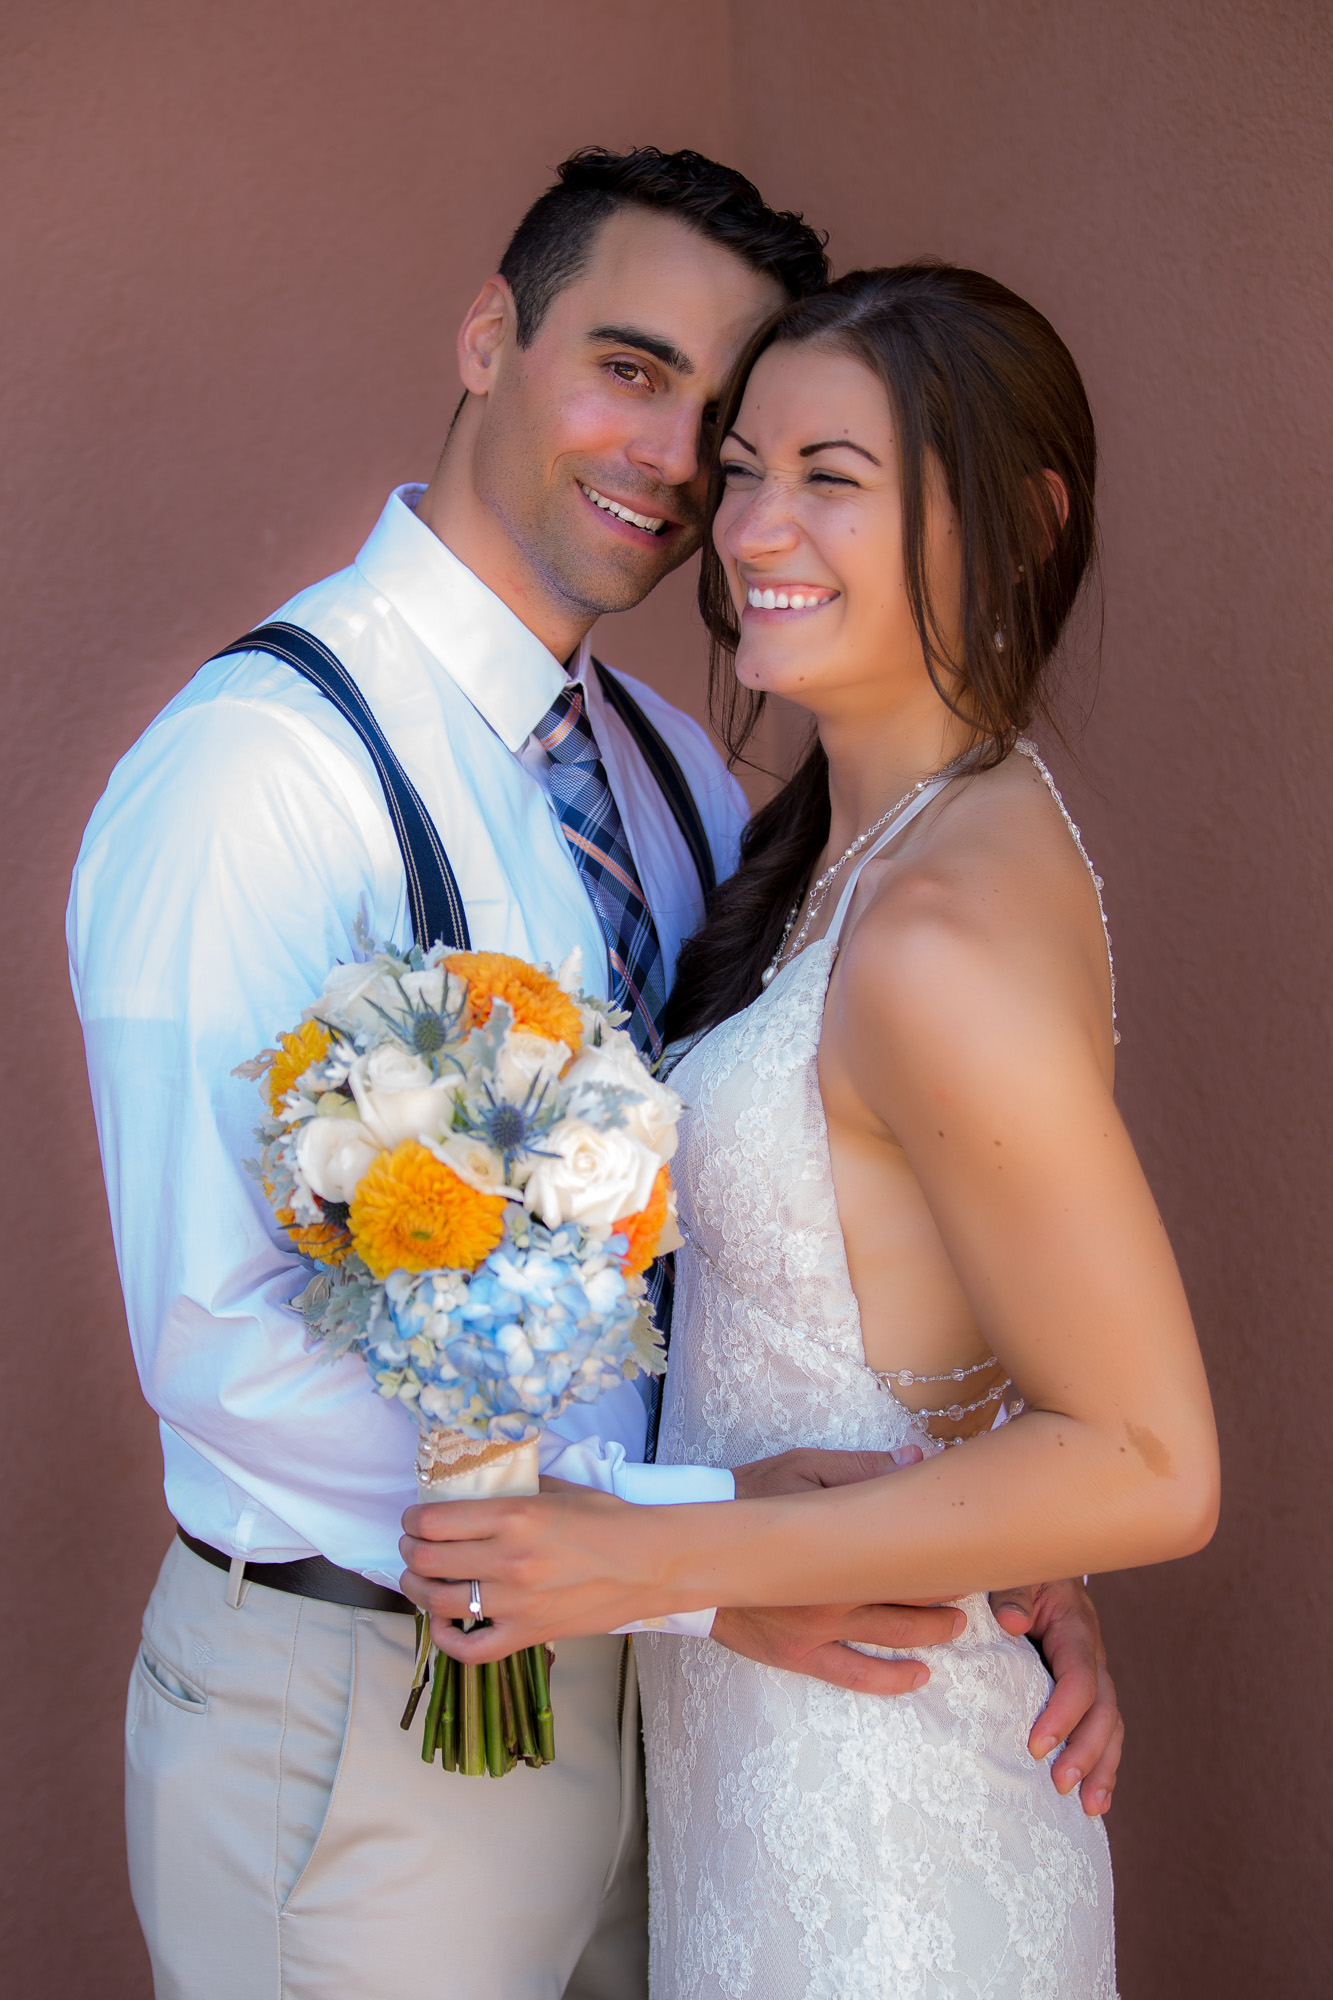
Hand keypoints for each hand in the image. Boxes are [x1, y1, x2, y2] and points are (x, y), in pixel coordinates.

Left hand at [400, 1483, 669, 1659]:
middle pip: (427, 1561)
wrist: (650, 1563)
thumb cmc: (609, 1519)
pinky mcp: (529, 1634)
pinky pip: (471, 1649)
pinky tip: (443, 1622)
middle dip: (409, 1551)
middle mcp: (509, 1559)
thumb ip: (513, 1488)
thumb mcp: (557, 1488)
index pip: (434, 1522)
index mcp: (514, 1516)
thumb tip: (475, 1488)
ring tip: (419, 1579)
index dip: (412, 1520)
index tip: (414, 1518)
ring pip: (439, 1603)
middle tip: (412, 1545)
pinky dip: (446, 1639)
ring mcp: (517, 1602)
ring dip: (417, 1590)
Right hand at [722, 1445, 964, 1692]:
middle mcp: (837, 1589)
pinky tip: (919, 1676)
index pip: (910, 1550)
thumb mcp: (802, 1468)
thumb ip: (860, 1469)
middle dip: (949, 1590)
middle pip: (911, 1593)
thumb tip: (915, 1460)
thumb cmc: (748, 1498)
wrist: (690, 1548)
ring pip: (894, 1635)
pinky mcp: (798, 1654)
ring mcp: (818, 1627)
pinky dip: (890, 1679)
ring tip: (958, 1625)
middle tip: (973, 1582)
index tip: (969, 1543)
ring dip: (933, 1631)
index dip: (944, 1549)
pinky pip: (853, 1675)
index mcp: (841, 1542)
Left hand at [989, 1578, 1122, 1816]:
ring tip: (1089, 1806)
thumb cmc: (1023, 1571)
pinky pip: (1103, 1728)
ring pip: (1111, 1725)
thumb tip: (1012, 1623)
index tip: (1036, 1745)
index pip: (1079, 1678)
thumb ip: (1013, 1594)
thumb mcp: (1017, 1573)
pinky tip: (1096, 1798)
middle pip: (1104, 1710)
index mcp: (1075, 1629)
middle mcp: (1092, 1656)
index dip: (1063, 1713)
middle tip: (1061, 1783)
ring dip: (1103, 1767)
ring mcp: (1094, 1675)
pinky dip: (1103, 1764)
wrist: (1040, 1567)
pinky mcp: (1086, 1691)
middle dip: (1087, 1751)